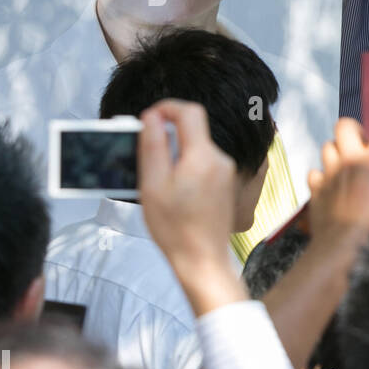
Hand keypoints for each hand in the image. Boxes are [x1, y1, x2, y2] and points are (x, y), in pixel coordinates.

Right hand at [138, 100, 242, 312]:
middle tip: (143, 149)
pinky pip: (202, 165)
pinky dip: (184, 167)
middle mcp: (220, 161)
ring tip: (154, 178)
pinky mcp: (224, 186)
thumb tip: (152, 117)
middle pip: (193, 130)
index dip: (166, 108)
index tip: (148, 118)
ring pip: (196, 149)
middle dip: (167, 133)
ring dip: (174, 153)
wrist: (202, 260)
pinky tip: (170, 190)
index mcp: (203, 156)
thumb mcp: (153, 183)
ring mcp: (225, 173)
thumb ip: (153, 145)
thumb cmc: (175, 228)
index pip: (189, 112)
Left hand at [306, 96, 368, 246]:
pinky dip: (322, 176)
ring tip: (348, 163)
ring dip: (337, 151)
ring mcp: (330, 174)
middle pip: (345, 126)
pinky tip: (331, 185)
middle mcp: (351, 162)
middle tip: (363, 139)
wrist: (344, 248)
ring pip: (327, 147)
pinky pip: (315, 173)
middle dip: (353, 128)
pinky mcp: (316, 189)